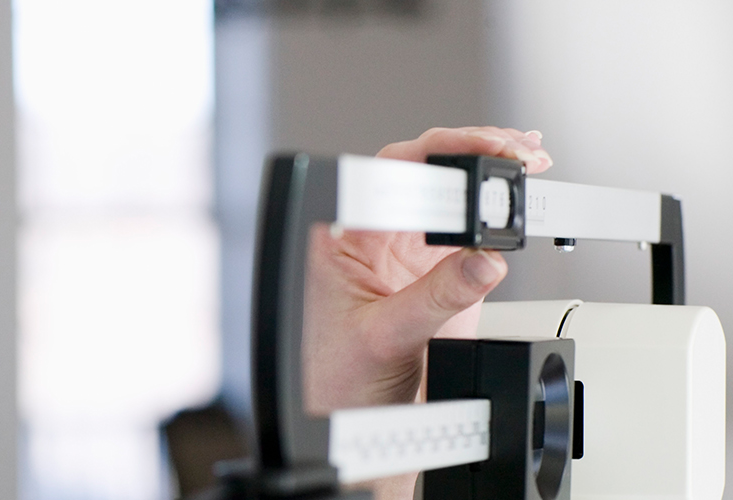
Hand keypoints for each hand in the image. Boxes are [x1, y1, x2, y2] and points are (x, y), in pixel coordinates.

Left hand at [301, 127, 552, 496]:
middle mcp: (373, 238)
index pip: (391, 171)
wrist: (354, 430)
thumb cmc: (337, 383)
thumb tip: (484, 260)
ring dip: (492, 173)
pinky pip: (471, 234)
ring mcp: (406, 254)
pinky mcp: (436, 276)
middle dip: (475, 150)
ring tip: (532, 158)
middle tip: (520, 149)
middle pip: (426, 171)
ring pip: (452, 195)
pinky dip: (501, 214)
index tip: (483, 149)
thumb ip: (436, 299)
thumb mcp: (386, 339)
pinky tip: (523, 198)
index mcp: (343, 239)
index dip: (440, 151)